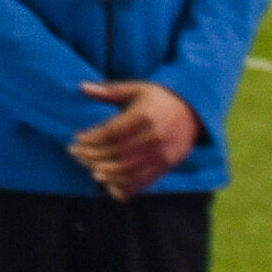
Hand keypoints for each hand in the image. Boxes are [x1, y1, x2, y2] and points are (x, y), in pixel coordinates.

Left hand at [71, 80, 200, 197]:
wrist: (195, 112)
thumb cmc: (160, 98)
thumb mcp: (138, 88)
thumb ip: (111, 91)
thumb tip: (83, 87)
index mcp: (146, 116)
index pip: (112, 132)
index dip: (91, 138)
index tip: (77, 139)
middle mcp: (155, 136)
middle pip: (117, 152)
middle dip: (93, 155)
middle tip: (76, 153)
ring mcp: (163, 154)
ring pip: (128, 169)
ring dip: (105, 172)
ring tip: (89, 168)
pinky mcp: (167, 166)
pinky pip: (143, 181)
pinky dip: (123, 184)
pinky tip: (108, 182)